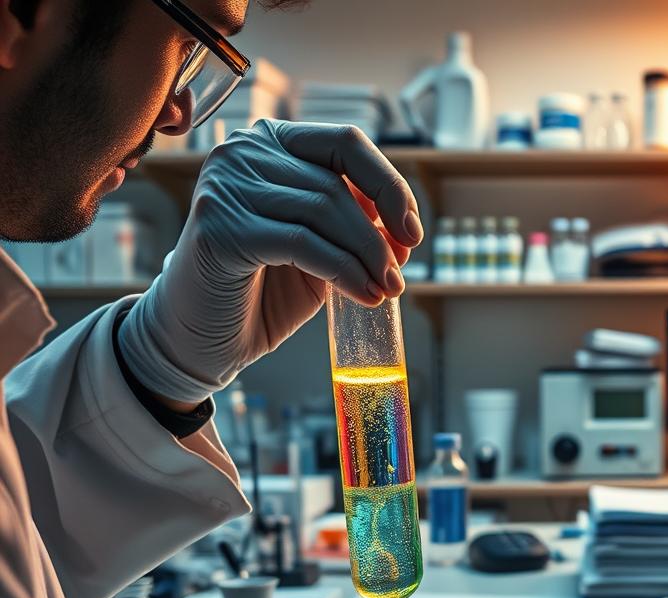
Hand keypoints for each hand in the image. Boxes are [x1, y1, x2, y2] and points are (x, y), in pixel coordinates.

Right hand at [118, 120, 422, 406]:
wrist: (204, 334)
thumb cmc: (266, 286)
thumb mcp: (322, 243)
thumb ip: (355, 221)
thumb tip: (405, 229)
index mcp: (271, 142)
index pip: (347, 143)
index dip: (389, 186)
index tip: (412, 233)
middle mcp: (241, 152)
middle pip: (337, 183)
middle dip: (380, 235)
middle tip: (398, 277)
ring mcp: (225, 186)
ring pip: (324, 210)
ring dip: (368, 256)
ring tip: (386, 290)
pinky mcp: (219, 228)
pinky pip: (304, 243)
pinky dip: (345, 271)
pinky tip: (365, 295)